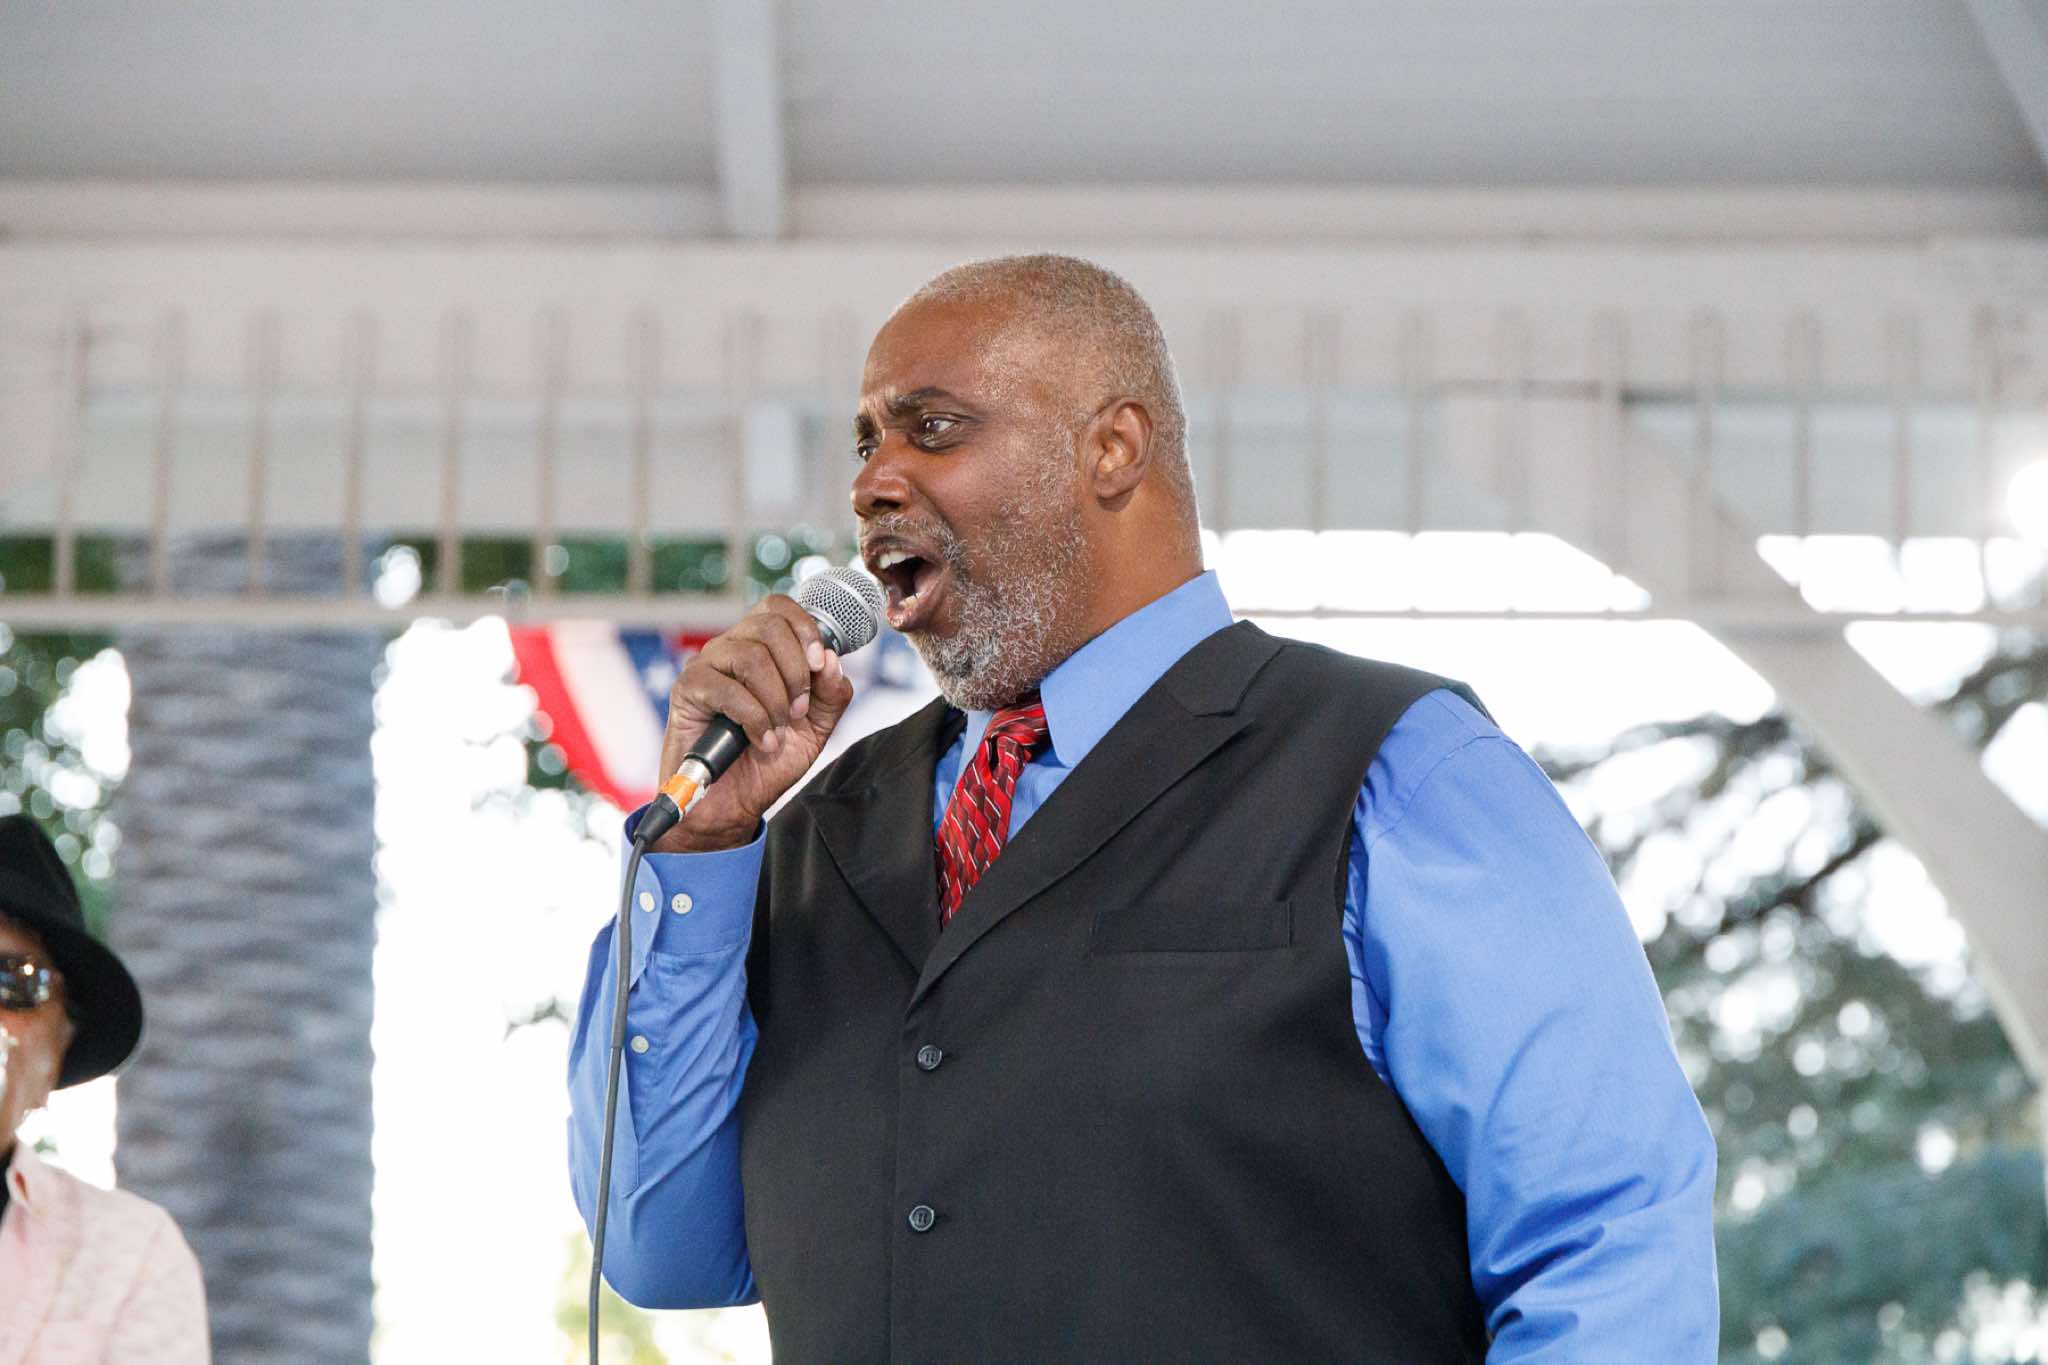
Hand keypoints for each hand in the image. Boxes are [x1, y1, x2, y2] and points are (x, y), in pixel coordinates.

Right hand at [650, 595, 855, 851]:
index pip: (779, 608)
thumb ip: (831, 694)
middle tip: (798, 712)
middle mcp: (731, 648)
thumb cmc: (767, 762)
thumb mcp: (816, 728)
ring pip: (751, 656)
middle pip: (769, 625)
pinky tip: (762, 741)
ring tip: (778, 730)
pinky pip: (727, 689)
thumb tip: (832, 660)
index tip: (821, 665)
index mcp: (760, 648)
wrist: (733, 804)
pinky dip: (755, 718)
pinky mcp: (687, 690)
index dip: (805, 628)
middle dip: (797, 672)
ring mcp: (707, 666)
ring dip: (776, 699)